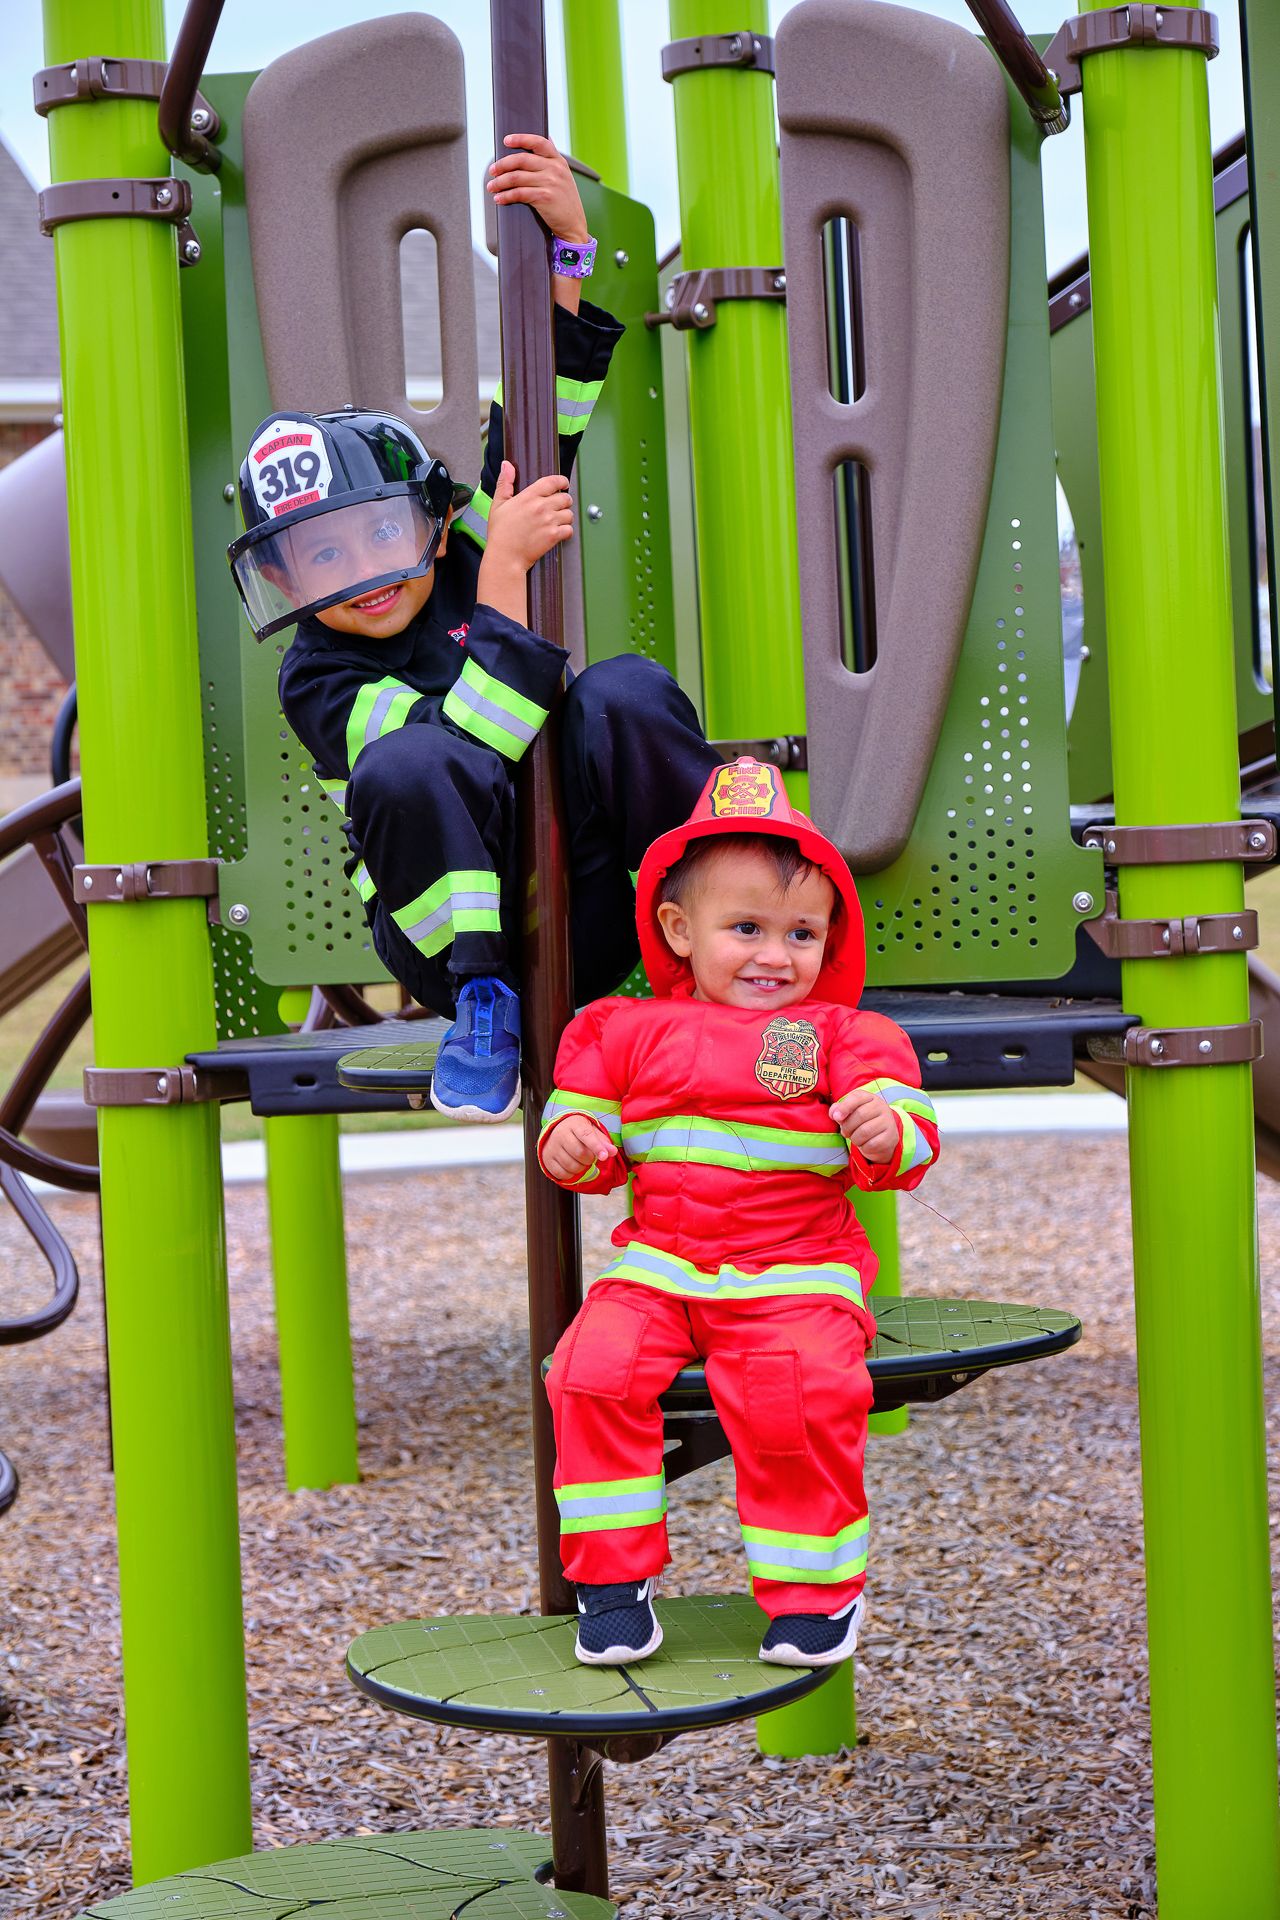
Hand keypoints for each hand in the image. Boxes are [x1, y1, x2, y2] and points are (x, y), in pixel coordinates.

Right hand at [483, 460, 573, 575]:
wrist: (505, 556)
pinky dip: (567, 531)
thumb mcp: (498, 504)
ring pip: (569, 514)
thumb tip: (507, 465)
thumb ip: (505, 483)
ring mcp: (549, 521)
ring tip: (557, 520)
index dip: (562, 481)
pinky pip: (569, 530)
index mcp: (529, 497)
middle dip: (564, 501)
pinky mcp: (553, 536)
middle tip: (559, 506)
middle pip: (565, 498)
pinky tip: (559, 532)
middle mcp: (541, 507)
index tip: (564, 484)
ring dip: (566, 517)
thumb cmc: (500, 533)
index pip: (552, 482)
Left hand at [487, 133, 587, 241]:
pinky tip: (499, 198)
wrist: (574, 226)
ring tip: (492, 187)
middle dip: (502, 164)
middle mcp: (555, 169)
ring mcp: (550, 183)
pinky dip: (506, 196)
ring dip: (500, 182)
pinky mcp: (544, 198)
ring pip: (517, 177)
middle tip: (492, 171)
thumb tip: (545, 139)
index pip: (538, 142)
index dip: (520, 139)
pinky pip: (518, 193)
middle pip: (522, 159)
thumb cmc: (565, 203)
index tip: (506, 140)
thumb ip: (552, 159)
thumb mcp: (564, 176)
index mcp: (558, 161)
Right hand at [542, 1112, 614, 1182]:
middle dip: (589, 1159)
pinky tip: (572, 1166)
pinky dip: (570, 1174)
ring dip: (581, 1168)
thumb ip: (603, 1142)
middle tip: (589, 1156)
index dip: (596, 1147)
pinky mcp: (546, 1159)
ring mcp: (552, 1147)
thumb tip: (613, 1152)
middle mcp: (561, 1134)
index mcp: (574, 1124)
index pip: (586, 1135)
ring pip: (571, 1165)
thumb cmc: (578, 1133)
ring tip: (581, 1161)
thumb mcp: (592, 1132)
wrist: (556, 1131)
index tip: (604, 1157)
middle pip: (580, 1153)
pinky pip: (561, 1173)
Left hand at [831, 1086, 898, 1164]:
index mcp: (870, 1098)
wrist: (881, 1138)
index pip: (857, 1097)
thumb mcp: (849, 1113)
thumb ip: (838, 1110)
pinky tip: (865, 1144)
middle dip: (847, 1127)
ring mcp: (888, 1121)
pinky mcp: (891, 1137)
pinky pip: (871, 1144)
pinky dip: (864, 1147)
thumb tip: (834, 1113)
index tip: (836, 1118)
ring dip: (854, 1138)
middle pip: (859, 1115)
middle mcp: (882, 1107)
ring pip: (865, 1131)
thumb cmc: (861, 1122)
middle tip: (845, 1132)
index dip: (844, 1107)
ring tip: (855, 1138)